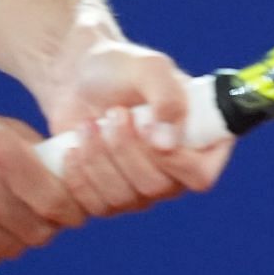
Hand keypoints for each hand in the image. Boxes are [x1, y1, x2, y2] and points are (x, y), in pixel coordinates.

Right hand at [0, 102, 84, 267]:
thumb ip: (31, 147)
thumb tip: (75, 174)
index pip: (55, 202)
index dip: (70, 212)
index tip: (70, 211)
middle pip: (38, 231)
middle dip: (46, 228)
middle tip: (41, 217)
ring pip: (12, 249)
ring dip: (19, 240)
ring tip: (9, 218)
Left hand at [34, 17, 233, 218]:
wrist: (77, 77)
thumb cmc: (120, 67)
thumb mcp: (148, 68)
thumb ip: (167, 98)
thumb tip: (167, 145)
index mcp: (199, 140)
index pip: (201, 175)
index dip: (174, 160)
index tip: (145, 126)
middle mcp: (175, 171)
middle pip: (157, 187)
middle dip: (126, 149)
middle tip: (114, 113)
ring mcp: (141, 189)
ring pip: (123, 199)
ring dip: (98, 158)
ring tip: (88, 124)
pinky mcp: (106, 197)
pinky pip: (94, 207)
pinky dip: (78, 176)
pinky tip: (72, 148)